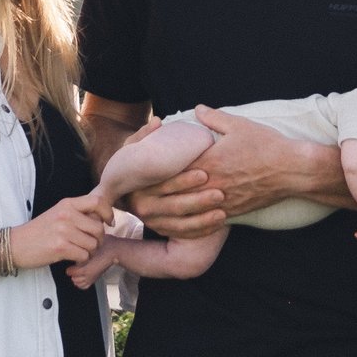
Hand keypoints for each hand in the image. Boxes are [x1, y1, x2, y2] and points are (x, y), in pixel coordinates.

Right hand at [12, 193, 110, 269]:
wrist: (15, 245)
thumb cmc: (38, 232)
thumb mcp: (57, 214)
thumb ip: (77, 214)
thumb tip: (101, 219)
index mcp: (67, 204)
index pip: (97, 201)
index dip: (108, 212)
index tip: (108, 222)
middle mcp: (66, 215)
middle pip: (98, 228)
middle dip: (98, 240)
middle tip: (90, 245)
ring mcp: (63, 231)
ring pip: (93, 244)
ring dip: (90, 252)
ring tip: (79, 252)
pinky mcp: (60, 248)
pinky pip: (84, 256)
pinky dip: (81, 260)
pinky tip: (72, 259)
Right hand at [113, 114, 231, 240]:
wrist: (133, 187)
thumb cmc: (144, 162)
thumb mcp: (138, 148)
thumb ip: (146, 135)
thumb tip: (157, 122)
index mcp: (138, 185)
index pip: (164, 183)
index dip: (183, 179)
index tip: (204, 173)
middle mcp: (143, 206)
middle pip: (174, 205)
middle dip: (198, 200)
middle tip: (219, 193)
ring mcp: (154, 221)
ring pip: (181, 223)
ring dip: (203, 218)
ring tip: (222, 210)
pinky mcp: (165, 230)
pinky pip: (185, 234)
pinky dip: (203, 230)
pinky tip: (220, 222)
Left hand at [129, 105, 315, 239]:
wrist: (293, 170)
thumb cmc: (267, 145)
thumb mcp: (239, 125)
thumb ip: (214, 117)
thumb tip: (197, 109)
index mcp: (209, 161)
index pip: (172, 171)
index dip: (152, 175)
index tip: (137, 176)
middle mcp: (211, 184)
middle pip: (174, 194)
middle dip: (152, 196)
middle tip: (134, 198)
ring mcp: (221, 201)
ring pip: (186, 212)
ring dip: (166, 214)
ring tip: (149, 214)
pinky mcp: (232, 212)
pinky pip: (203, 222)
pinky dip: (187, 225)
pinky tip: (177, 226)